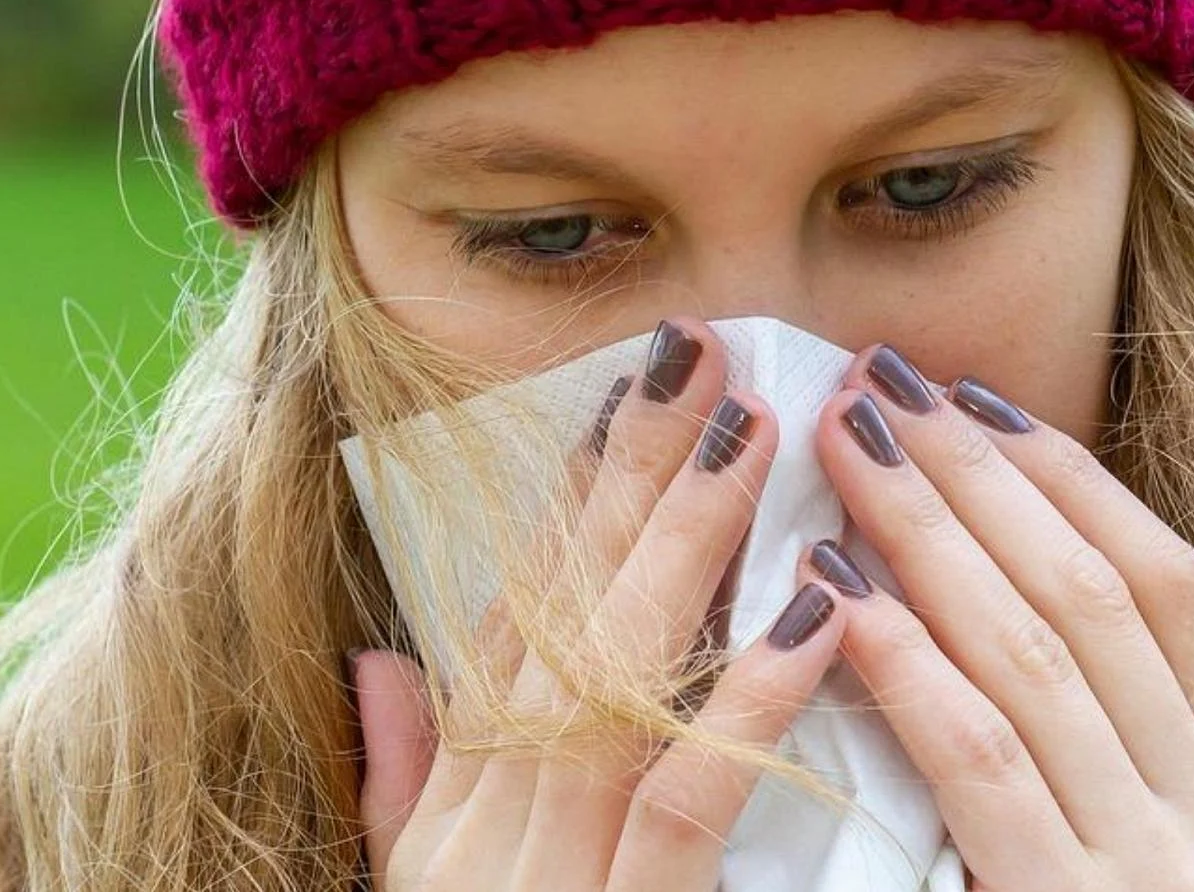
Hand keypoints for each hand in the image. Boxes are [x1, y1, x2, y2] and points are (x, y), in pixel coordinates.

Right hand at [346, 318, 851, 890]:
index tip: (615, 401)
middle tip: (697, 355)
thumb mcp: (414, 881)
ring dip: (687, 542)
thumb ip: (402, 775)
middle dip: (631, 473)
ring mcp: (554, 866)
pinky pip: (688, 800)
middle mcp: (491, 814)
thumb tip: (378, 661)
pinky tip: (814, 612)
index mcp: (455, 796)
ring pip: (618, 676)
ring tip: (751, 429)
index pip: (511, 618)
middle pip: (564, 611)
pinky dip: (748, 702)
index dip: (561, 504)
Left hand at [805, 344, 1193, 891]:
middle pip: (1094, 591)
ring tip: (848, 440)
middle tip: (882, 380)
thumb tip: (955, 566)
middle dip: (982, 474)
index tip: (972, 395)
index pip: (1163, 582)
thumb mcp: (1102, 826)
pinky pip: (985, 760)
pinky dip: (910, 662)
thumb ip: (1065, 720)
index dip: (1062, 477)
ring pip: (1040, 652)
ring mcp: (1162, 870)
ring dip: (935, 532)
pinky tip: (837, 591)